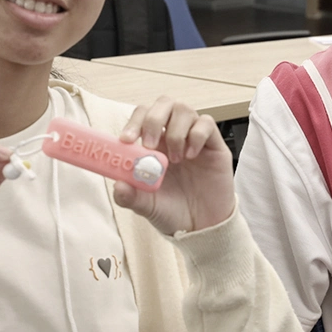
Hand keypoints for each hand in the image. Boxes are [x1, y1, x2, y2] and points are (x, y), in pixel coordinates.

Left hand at [113, 97, 234, 234]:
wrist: (203, 227)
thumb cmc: (173, 212)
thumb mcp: (147, 207)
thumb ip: (131, 197)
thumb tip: (118, 186)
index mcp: (153, 145)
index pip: (141, 116)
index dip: (133, 122)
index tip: (126, 140)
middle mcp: (172, 136)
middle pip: (163, 104)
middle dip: (152, 119)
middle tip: (150, 145)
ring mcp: (194, 138)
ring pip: (183, 109)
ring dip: (175, 131)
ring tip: (176, 158)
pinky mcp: (214, 145)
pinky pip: (207, 123)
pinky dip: (197, 135)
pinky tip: (192, 155)